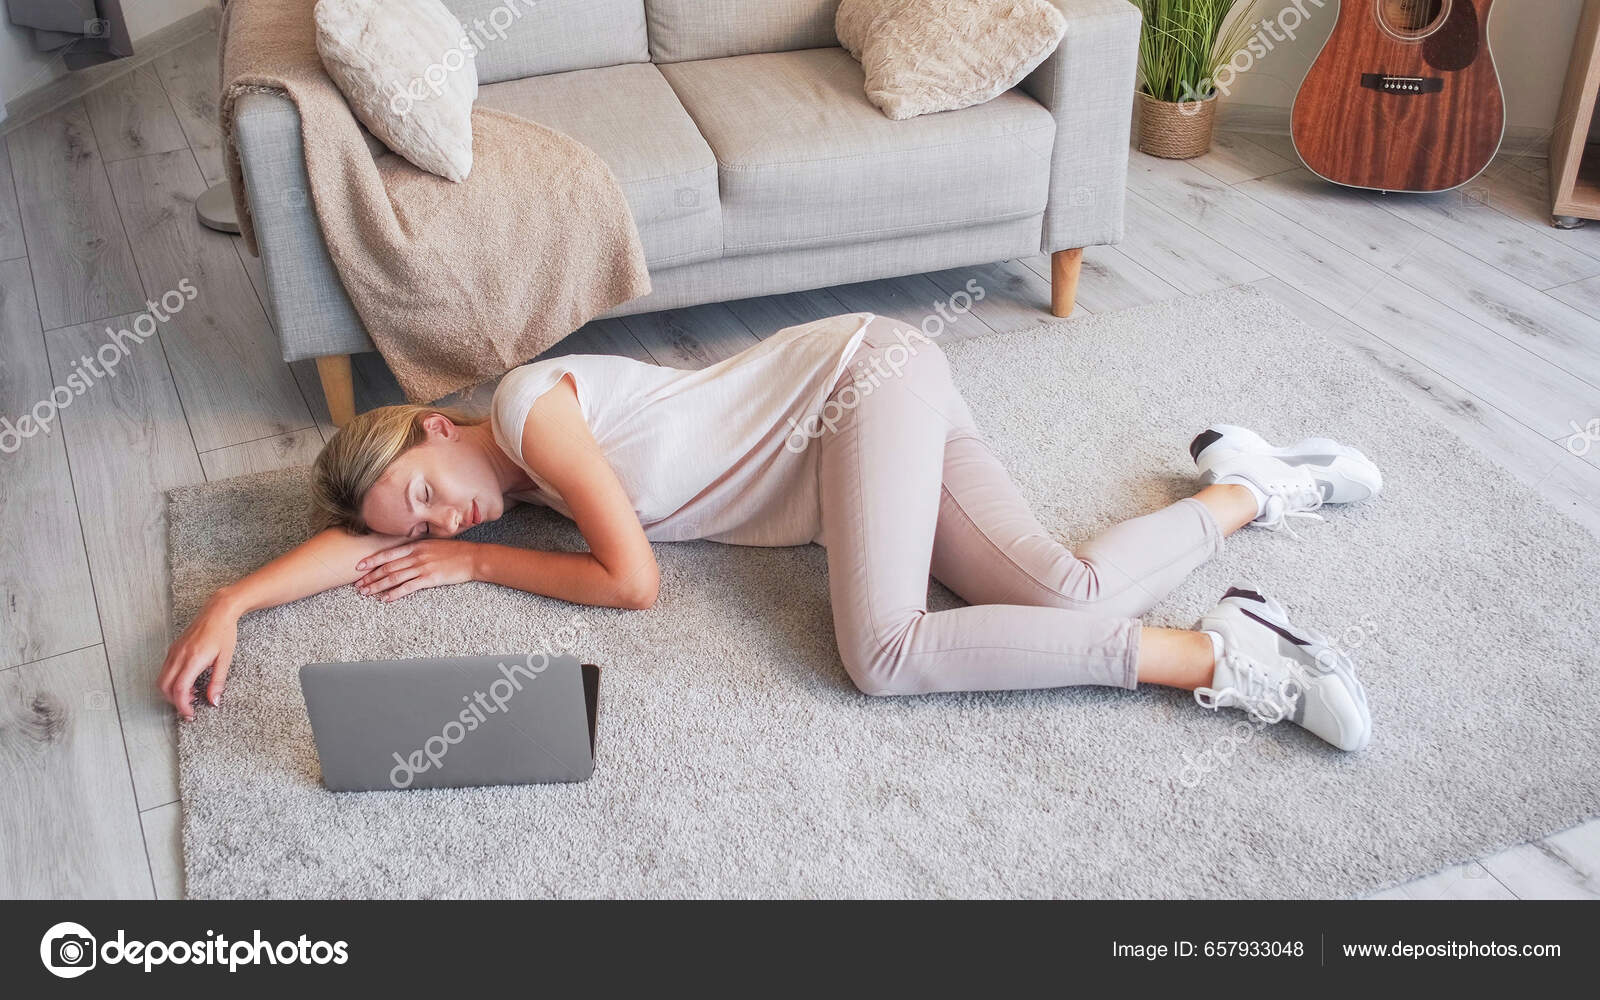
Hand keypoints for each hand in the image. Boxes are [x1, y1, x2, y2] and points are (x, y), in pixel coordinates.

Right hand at [158, 597, 239, 719]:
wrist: (218, 611)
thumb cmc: (224, 632)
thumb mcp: (225, 659)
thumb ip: (217, 682)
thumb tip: (214, 701)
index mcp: (193, 659)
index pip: (179, 689)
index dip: (182, 705)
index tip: (190, 714)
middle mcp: (179, 655)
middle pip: (165, 687)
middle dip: (174, 701)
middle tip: (190, 707)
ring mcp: (174, 651)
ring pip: (162, 679)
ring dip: (172, 692)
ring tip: (191, 694)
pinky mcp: (173, 649)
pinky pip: (165, 670)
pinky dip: (172, 681)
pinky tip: (187, 682)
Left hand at [355, 539, 475, 601]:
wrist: (473, 558)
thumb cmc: (456, 551)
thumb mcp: (434, 544)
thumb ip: (418, 548)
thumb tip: (405, 554)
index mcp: (416, 545)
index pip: (388, 554)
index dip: (371, 561)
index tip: (359, 567)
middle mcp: (416, 555)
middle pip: (387, 567)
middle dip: (370, 577)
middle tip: (358, 585)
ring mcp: (422, 567)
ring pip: (393, 578)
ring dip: (378, 586)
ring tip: (366, 593)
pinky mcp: (429, 579)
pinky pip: (407, 588)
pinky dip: (394, 594)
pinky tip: (385, 599)